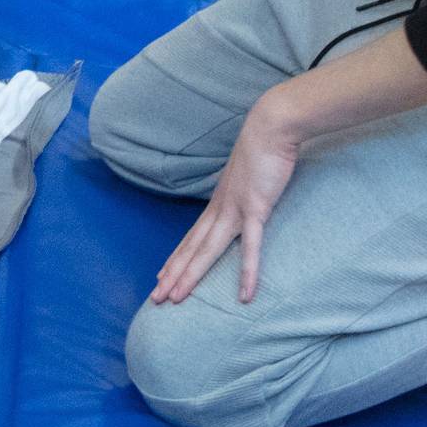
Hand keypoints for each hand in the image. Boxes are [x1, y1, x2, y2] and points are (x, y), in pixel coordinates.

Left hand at [151, 94, 302, 306]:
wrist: (270, 127)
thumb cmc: (263, 150)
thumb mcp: (247, 177)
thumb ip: (242, 192)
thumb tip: (243, 199)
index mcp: (218, 203)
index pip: (191, 237)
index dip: (176, 258)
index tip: (161, 276)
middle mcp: (220, 209)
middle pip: (191, 248)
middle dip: (173, 274)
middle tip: (155, 298)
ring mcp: (234, 210)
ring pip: (207, 250)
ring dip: (190, 275)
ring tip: (175, 299)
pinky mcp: (255, 209)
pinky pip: (250, 248)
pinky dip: (246, 273)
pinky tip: (244, 296)